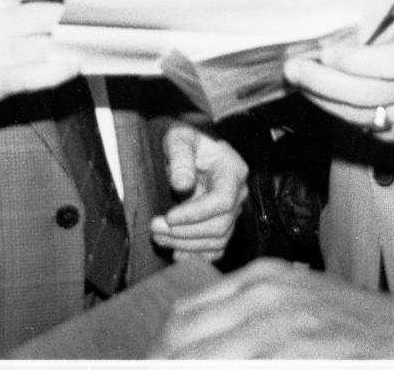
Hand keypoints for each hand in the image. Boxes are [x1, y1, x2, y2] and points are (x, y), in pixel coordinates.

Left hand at [153, 122, 248, 260]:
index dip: (196, 214)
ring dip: (186, 245)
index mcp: (233, 171)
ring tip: (158, 236)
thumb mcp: (180, 137)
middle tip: (156, 227)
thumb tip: (182, 184)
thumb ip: (181, 156)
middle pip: (220, 226)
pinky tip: (176, 253)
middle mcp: (238, 194)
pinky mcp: (221, 223)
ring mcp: (232, 211)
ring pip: (217, 241)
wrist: (191, 144)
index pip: (222, 202)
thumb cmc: (187, 137)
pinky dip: (197, 255)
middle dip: (185, 232)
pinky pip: (215, 248)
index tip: (169, 217)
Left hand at [153, 258, 393, 357]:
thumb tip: (200, 348)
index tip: (153, 367)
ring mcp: (281, 328)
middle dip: (163, 364)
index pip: (182, 319)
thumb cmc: (364, 330)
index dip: (160, 353)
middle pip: (181, 341)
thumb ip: (252, 320)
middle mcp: (264, 297)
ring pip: (202, 360)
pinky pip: (243, 369)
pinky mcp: (299, 353)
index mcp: (261, 280)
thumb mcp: (302, 305)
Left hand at [283, 14, 393, 143]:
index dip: (352, 60)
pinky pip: (366, 127)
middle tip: (293, 70)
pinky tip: (320, 98)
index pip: (388, 63)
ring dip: (323, 100)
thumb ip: (369, 30)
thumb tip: (322, 36)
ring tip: (298, 83)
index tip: (323, 52)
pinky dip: (339, 112)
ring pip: (362, 115)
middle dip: (323, 83)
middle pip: (368, 94)